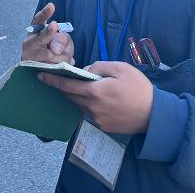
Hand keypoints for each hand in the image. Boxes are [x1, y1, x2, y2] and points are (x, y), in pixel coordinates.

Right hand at [21, 2, 74, 64]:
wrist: (37, 69)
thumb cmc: (52, 51)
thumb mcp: (60, 41)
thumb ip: (62, 40)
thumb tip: (56, 49)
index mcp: (35, 31)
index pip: (39, 19)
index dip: (45, 13)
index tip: (52, 5)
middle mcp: (29, 43)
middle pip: (42, 37)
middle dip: (49, 31)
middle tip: (54, 24)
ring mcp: (29, 57)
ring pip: (52, 56)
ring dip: (64, 57)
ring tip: (67, 59)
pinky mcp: (32, 70)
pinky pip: (51, 69)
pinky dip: (60, 68)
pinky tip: (63, 68)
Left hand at [39, 61, 153, 134]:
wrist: (154, 115)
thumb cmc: (138, 88)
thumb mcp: (120, 68)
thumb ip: (99, 67)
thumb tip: (85, 71)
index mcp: (95, 92)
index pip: (67, 86)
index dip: (53, 81)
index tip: (40, 76)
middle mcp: (92, 108)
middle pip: (71, 97)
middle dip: (65, 88)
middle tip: (61, 79)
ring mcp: (97, 119)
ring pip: (80, 106)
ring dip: (78, 97)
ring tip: (85, 88)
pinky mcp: (103, 127)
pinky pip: (90, 113)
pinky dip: (89, 105)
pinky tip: (99, 99)